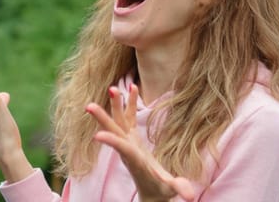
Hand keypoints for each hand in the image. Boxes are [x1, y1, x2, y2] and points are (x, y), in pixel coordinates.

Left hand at [86, 84, 194, 201]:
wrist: (151, 192)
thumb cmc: (161, 191)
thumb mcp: (170, 191)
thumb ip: (178, 189)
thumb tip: (189, 196)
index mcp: (135, 161)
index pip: (122, 150)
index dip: (112, 141)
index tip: (97, 135)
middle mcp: (127, 150)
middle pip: (114, 131)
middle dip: (103, 119)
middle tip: (89, 106)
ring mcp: (129, 142)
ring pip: (120, 120)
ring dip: (116, 105)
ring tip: (112, 87)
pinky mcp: (133, 137)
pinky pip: (130, 117)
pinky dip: (131, 103)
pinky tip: (133, 87)